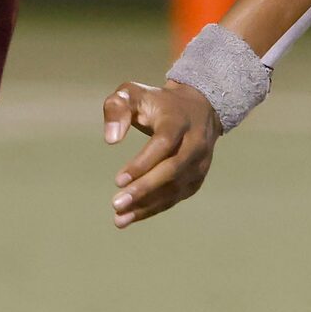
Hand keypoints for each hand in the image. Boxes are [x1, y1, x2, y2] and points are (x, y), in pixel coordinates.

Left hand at [101, 79, 221, 227]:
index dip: (143, 163)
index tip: (118, 180)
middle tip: (117, 204)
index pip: (164, 143)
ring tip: (119, 218)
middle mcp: (195, 143)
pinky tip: (131, 217)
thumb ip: (117, 108)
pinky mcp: (197, 177)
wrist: (198, 108)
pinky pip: (176, 197)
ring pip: (176, 188)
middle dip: (144, 189)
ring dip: (147, 205)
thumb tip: (111, 139)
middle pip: (172, 169)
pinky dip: (154, 208)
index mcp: (179, 120)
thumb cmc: (156, 102)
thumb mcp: (133, 93)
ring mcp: (199, 163)